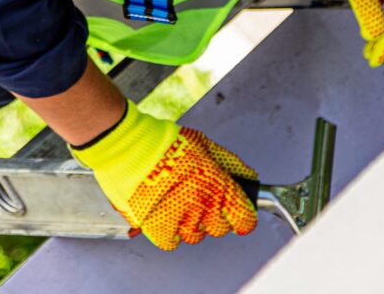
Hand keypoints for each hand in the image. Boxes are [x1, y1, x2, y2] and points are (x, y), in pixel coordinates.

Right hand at [70, 101, 256, 249]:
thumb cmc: (168, 143)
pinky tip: (167, 212)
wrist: (132, 148)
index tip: (238, 213)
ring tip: (181, 202)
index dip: (242, 216)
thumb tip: (250, 177)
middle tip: (202, 199)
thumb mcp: (206, 145)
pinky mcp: (159, 229)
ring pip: (196, 235)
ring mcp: (182, 219)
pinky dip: (171, 231)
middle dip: (215, 215)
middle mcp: (204, 206)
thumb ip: (231, 164)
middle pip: (220, 228)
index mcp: (219, 185)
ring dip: (192, 222)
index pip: (245, 219)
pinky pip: (173, 241)